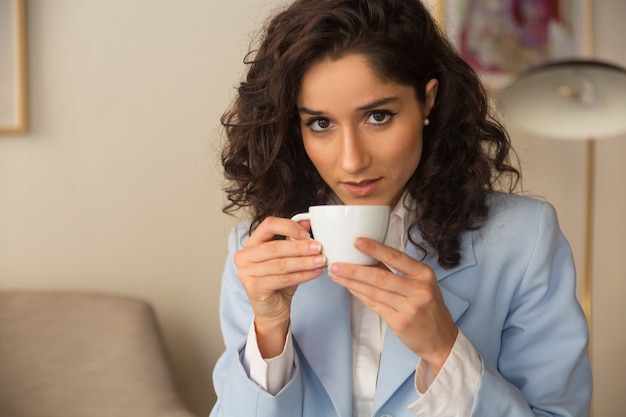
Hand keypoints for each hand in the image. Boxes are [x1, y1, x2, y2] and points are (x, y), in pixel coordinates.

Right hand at [234, 216, 324, 357]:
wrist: (272, 309)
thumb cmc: (279, 281)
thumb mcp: (288, 257)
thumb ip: (294, 238)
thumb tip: (307, 220)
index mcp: (252, 243)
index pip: (268, 225)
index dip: (289, 227)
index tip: (307, 233)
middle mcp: (244, 256)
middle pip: (274, 247)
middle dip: (300, 247)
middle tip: (319, 247)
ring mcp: (246, 273)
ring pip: (280, 264)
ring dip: (304, 262)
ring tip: (321, 261)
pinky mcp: (253, 288)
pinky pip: (282, 279)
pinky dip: (302, 275)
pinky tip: (315, 273)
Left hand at [328, 237, 457, 374]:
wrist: (440, 339)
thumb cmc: (428, 307)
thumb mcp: (420, 284)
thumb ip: (396, 271)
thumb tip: (367, 255)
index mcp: (424, 274)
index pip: (396, 257)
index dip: (375, 249)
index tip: (357, 241)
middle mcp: (419, 289)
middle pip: (381, 276)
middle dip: (354, 269)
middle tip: (335, 263)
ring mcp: (410, 307)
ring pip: (374, 292)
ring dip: (351, 282)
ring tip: (336, 274)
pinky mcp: (400, 322)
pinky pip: (374, 305)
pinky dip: (359, 295)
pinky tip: (348, 287)